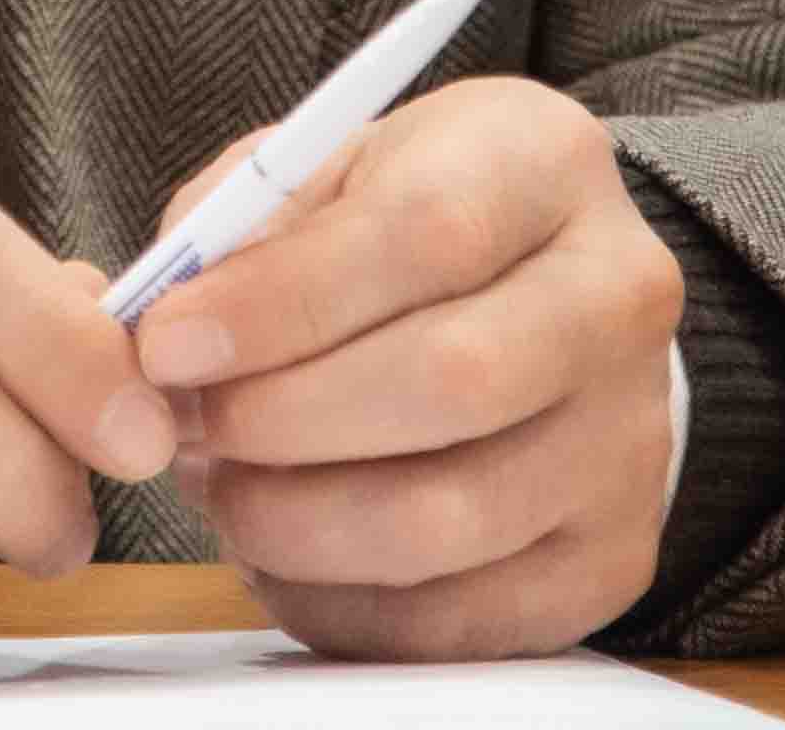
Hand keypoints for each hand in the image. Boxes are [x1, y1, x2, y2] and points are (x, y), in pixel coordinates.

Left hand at [126, 74, 679, 658]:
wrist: (548, 298)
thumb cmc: (411, 220)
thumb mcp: (330, 167)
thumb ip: (241, 226)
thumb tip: (157, 332)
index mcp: (546, 165)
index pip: (423, 236)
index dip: (280, 301)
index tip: (167, 340)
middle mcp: (618, 299)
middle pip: (449, 382)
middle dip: (280, 418)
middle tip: (185, 424)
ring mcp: (627, 441)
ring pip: (448, 520)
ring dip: (295, 521)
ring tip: (223, 487)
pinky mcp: (609, 559)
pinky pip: (455, 619)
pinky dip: (337, 600)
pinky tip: (282, 549)